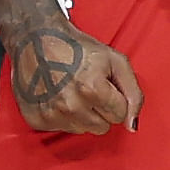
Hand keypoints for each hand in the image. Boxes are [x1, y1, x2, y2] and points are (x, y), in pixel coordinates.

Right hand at [4, 16, 142, 135]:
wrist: (36, 39)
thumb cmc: (75, 47)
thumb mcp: (115, 61)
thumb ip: (133, 94)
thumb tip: (132, 125)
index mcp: (92, 89)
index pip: (119, 115)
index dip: (114, 98)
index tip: (102, 85)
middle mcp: (70, 105)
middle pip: (102, 127)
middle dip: (99, 110)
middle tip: (87, 88)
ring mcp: (51, 114)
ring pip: (82, 129)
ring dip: (80, 114)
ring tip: (71, 92)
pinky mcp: (36, 119)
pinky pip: (61, 128)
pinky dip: (62, 116)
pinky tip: (57, 98)